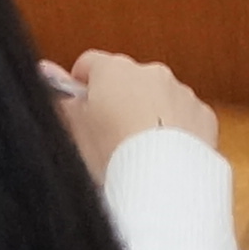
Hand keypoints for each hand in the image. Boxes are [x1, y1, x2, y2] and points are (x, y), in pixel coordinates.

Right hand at [57, 50, 216, 170]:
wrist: (163, 185)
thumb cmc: (113, 159)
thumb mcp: (74, 132)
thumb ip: (60, 99)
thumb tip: (44, 71)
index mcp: (114, 70)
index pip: (90, 64)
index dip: (81, 86)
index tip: (79, 109)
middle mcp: (151, 73)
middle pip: (127, 80)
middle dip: (118, 101)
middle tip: (107, 137)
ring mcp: (181, 93)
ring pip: (158, 98)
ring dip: (148, 115)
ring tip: (137, 152)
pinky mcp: (203, 116)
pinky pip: (184, 118)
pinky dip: (174, 131)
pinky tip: (163, 157)